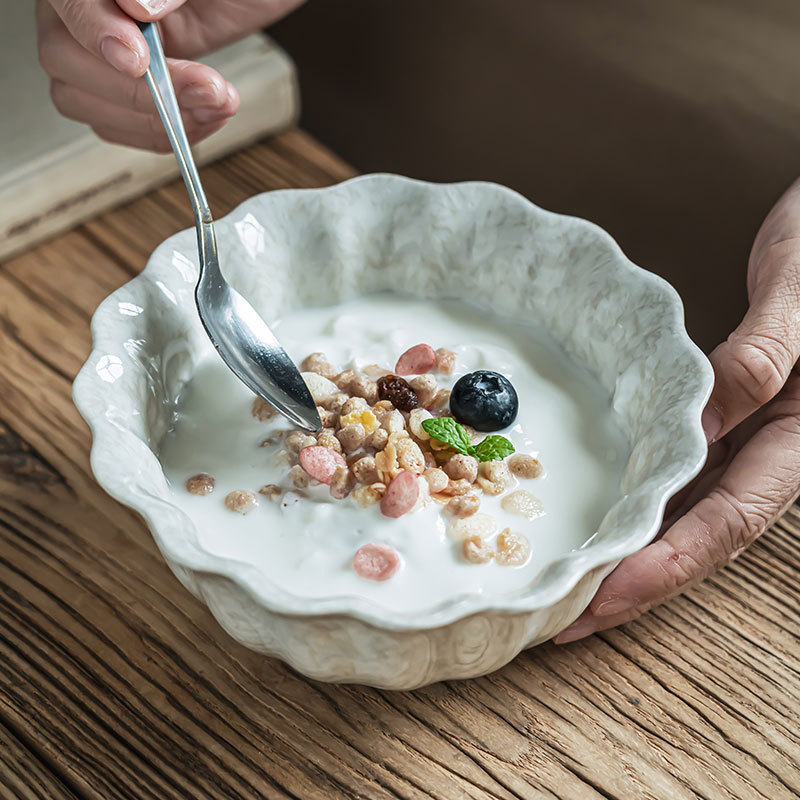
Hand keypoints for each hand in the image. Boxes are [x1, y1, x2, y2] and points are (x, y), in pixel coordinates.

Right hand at [36, 0, 303, 151]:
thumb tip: (138, 6)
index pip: (67, 1)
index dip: (96, 33)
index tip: (139, 60)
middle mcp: (83, 11)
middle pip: (63, 61)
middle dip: (139, 92)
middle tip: (204, 89)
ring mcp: (98, 54)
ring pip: (83, 102)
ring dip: (155, 121)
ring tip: (216, 103)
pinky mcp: (124, 89)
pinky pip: (118, 126)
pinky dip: (164, 134)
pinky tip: (206, 116)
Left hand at [555, 177, 799, 643]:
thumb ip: (761, 361)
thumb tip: (705, 422)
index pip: (728, 521)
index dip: (667, 568)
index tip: (604, 599)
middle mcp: (770, 450)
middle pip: (698, 535)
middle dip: (635, 583)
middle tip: (565, 617)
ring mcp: (746, 437)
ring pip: (686, 512)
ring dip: (632, 553)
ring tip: (573, 583)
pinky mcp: (723, 418)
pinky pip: (677, 472)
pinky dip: (640, 502)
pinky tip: (605, 516)